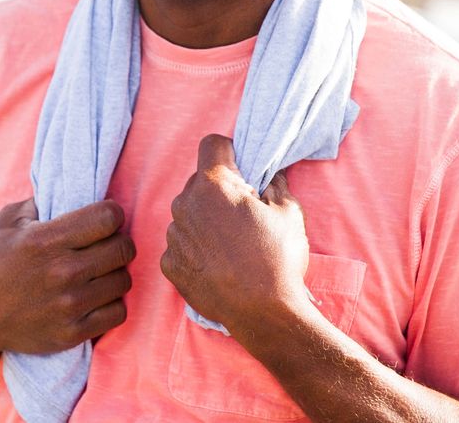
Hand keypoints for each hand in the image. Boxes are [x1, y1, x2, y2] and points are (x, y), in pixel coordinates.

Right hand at [0, 198, 135, 358]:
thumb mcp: (5, 222)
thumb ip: (40, 201)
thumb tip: (73, 189)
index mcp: (45, 240)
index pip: (108, 218)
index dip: (111, 214)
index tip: (104, 219)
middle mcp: (61, 272)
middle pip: (123, 249)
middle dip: (117, 242)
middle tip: (104, 245)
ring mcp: (68, 305)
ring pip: (124, 280)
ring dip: (115, 273)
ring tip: (98, 272)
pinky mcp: (72, 332)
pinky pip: (118, 313)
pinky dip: (111, 304)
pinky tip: (95, 297)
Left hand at [161, 134, 311, 331]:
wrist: (264, 313)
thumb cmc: (278, 259)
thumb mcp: (289, 212)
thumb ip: (275, 183)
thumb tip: (269, 174)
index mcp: (212, 185)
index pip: (211, 144)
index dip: (229, 153)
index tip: (242, 170)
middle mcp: (184, 205)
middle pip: (199, 182)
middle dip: (218, 190)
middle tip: (242, 214)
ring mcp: (174, 236)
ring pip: (188, 214)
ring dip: (205, 221)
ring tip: (231, 245)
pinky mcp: (169, 264)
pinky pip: (181, 244)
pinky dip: (196, 249)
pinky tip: (218, 265)